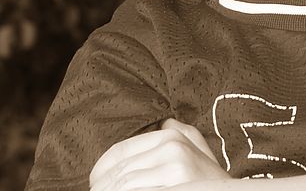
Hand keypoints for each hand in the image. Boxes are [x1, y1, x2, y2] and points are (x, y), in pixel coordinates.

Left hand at [89, 118, 230, 190]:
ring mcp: (175, 170)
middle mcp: (173, 149)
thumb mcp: (199, 149)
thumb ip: (181, 132)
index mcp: (173, 136)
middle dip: (102, 186)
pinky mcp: (177, 188)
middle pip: (119, 171)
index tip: (94, 183)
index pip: (119, 151)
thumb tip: (162, 121)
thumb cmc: (211, 181)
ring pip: (124, 186)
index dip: (100, 170)